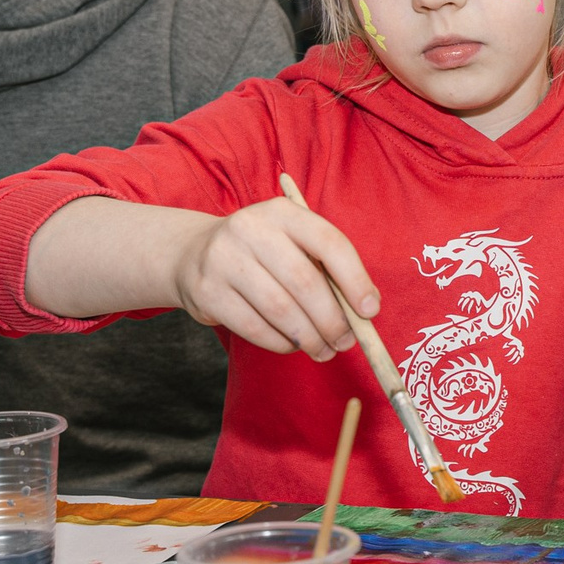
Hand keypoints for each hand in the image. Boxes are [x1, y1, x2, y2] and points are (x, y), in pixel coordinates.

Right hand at [170, 197, 381, 358]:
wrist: (193, 253)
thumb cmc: (262, 253)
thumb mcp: (292, 244)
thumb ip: (327, 269)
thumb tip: (365, 309)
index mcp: (282, 212)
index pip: (329, 243)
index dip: (355, 280)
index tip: (370, 311)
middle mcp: (250, 229)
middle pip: (305, 282)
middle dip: (332, 320)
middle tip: (346, 343)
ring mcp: (224, 259)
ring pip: (280, 310)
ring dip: (309, 338)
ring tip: (323, 350)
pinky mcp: (207, 292)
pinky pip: (254, 327)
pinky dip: (281, 343)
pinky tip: (293, 345)